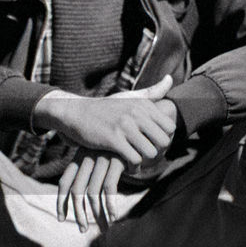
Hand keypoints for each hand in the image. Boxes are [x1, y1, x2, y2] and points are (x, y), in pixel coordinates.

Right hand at [34, 75, 177, 167]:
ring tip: (137, 162)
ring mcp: (124, 126)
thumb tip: (170, 79)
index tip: (152, 144)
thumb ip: (151, 92)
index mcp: (142, 104)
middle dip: (157, 152)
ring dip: (145, 161)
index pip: (170, 127)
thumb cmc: (104, 108)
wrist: (74, 113)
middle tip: (146, 155)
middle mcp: (136, 113)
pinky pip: (134, 159)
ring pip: (150, 152)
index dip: (164, 139)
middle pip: (164, 141)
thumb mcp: (129, 97)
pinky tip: (128, 167)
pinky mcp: (112, 140)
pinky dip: (133, 167)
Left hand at [56, 148, 124, 230]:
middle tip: (82, 230)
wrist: (144, 127)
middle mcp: (88, 156)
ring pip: (92, 193)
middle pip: (76, 190)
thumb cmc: (123, 147)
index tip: (61, 219)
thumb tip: (85, 196)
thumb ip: (94, 171)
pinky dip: (110, 205)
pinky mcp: (117, 161)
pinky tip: (114, 217)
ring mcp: (102, 158)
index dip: (61, 202)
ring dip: (97, 215)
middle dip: (78, 213)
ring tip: (104, 228)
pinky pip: (109, 188)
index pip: (64, 182)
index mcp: (80, 155)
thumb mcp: (105, 156)